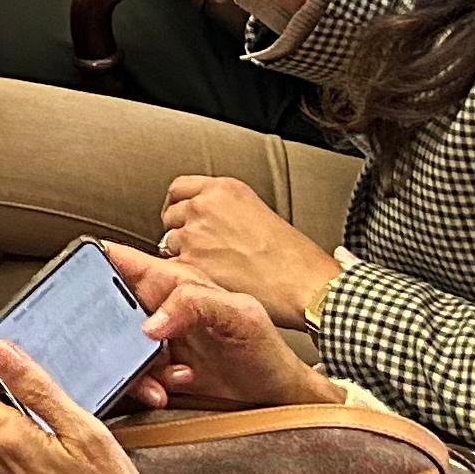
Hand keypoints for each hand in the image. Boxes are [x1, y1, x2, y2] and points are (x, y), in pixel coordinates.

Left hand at [0, 333, 163, 473]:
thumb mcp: (85, 433)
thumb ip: (38, 389)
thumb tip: (3, 351)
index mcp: (5, 439)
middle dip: (7, 385)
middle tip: (49, 381)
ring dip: (22, 416)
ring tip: (65, 425)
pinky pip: (7, 453)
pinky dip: (27, 441)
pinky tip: (60, 451)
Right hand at [105, 244, 343, 411]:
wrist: (278, 396)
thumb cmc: (267, 349)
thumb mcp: (240, 314)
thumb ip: (195, 303)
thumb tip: (148, 323)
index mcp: (172, 283)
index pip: (122, 260)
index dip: (94, 263)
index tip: (79, 282)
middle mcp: (158, 310)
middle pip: (107, 309)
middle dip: (105, 330)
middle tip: (125, 346)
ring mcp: (155, 342)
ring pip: (115, 348)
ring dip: (131, 366)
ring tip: (164, 376)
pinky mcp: (157, 373)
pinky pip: (132, 377)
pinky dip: (144, 386)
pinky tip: (169, 388)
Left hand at [161, 176, 343, 323]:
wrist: (305, 285)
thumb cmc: (293, 257)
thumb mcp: (258, 212)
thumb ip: (225, 209)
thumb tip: (205, 221)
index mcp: (224, 189)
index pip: (179, 189)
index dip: (179, 206)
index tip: (182, 219)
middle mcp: (205, 206)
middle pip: (171, 216)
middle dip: (181, 233)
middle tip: (201, 251)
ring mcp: (195, 234)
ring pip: (169, 243)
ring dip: (183, 256)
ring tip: (211, 270)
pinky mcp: (191, 263)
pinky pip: (172, 269)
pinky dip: (184, 277)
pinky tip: (206, 283)